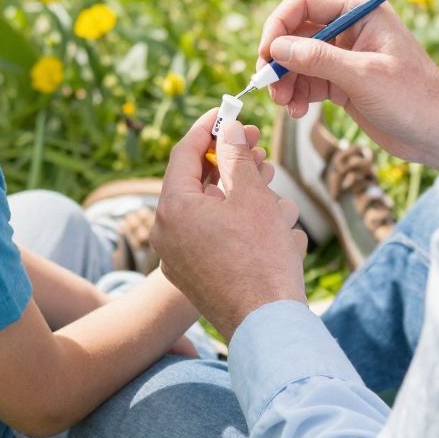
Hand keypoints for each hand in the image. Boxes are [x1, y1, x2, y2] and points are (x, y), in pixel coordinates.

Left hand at [151, 107, 307, 342]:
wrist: (266, 325)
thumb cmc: (261, 257)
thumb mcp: (251, 195)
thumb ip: (237, 155)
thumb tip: (229, 130)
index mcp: (172, 208)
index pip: (185, 152)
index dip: (209, 127)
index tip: (227, 112)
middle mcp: (166, 233)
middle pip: (199, 182)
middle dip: (233, 164)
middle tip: (259, 150)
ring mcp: (178, 258)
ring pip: (211, 210)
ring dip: (242, 196)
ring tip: (272, 191)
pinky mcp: (194, 277)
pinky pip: (213, 237)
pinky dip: (238, 225)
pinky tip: (269, 225)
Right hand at [258, 0, 438, 171]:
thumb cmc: (413, 97)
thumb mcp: (363, 75)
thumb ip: (318, 59)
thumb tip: (276, 48)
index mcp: (361, 11)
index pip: (304, 2)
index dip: (279, 25)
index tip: (267, 54)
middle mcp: (350, 28)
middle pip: (296, 32)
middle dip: (278, 58)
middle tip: (267, 85)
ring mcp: (345, 56)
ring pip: (298, 59)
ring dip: (285, 80)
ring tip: (284, 104)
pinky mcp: (343, 82)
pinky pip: (307, 81)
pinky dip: (296, 94)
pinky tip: (296, 111)